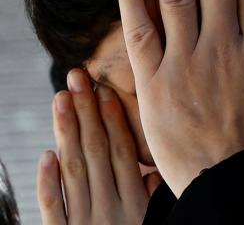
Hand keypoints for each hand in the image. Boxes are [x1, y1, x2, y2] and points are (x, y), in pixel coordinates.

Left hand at [37, 69, 149, 224]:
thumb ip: (152, 200)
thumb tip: (153, 170)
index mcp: (134, 205)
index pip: (121, 153)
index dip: (112, 120)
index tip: (105, 90)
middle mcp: (108, 210)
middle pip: (95, 152)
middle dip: (87, 113)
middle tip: (77, 79)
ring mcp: (83, 224)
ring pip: (73, 170)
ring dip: (66, 132)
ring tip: (61, 100)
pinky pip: (53, 209)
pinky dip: (48, 182)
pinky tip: (46, 155)